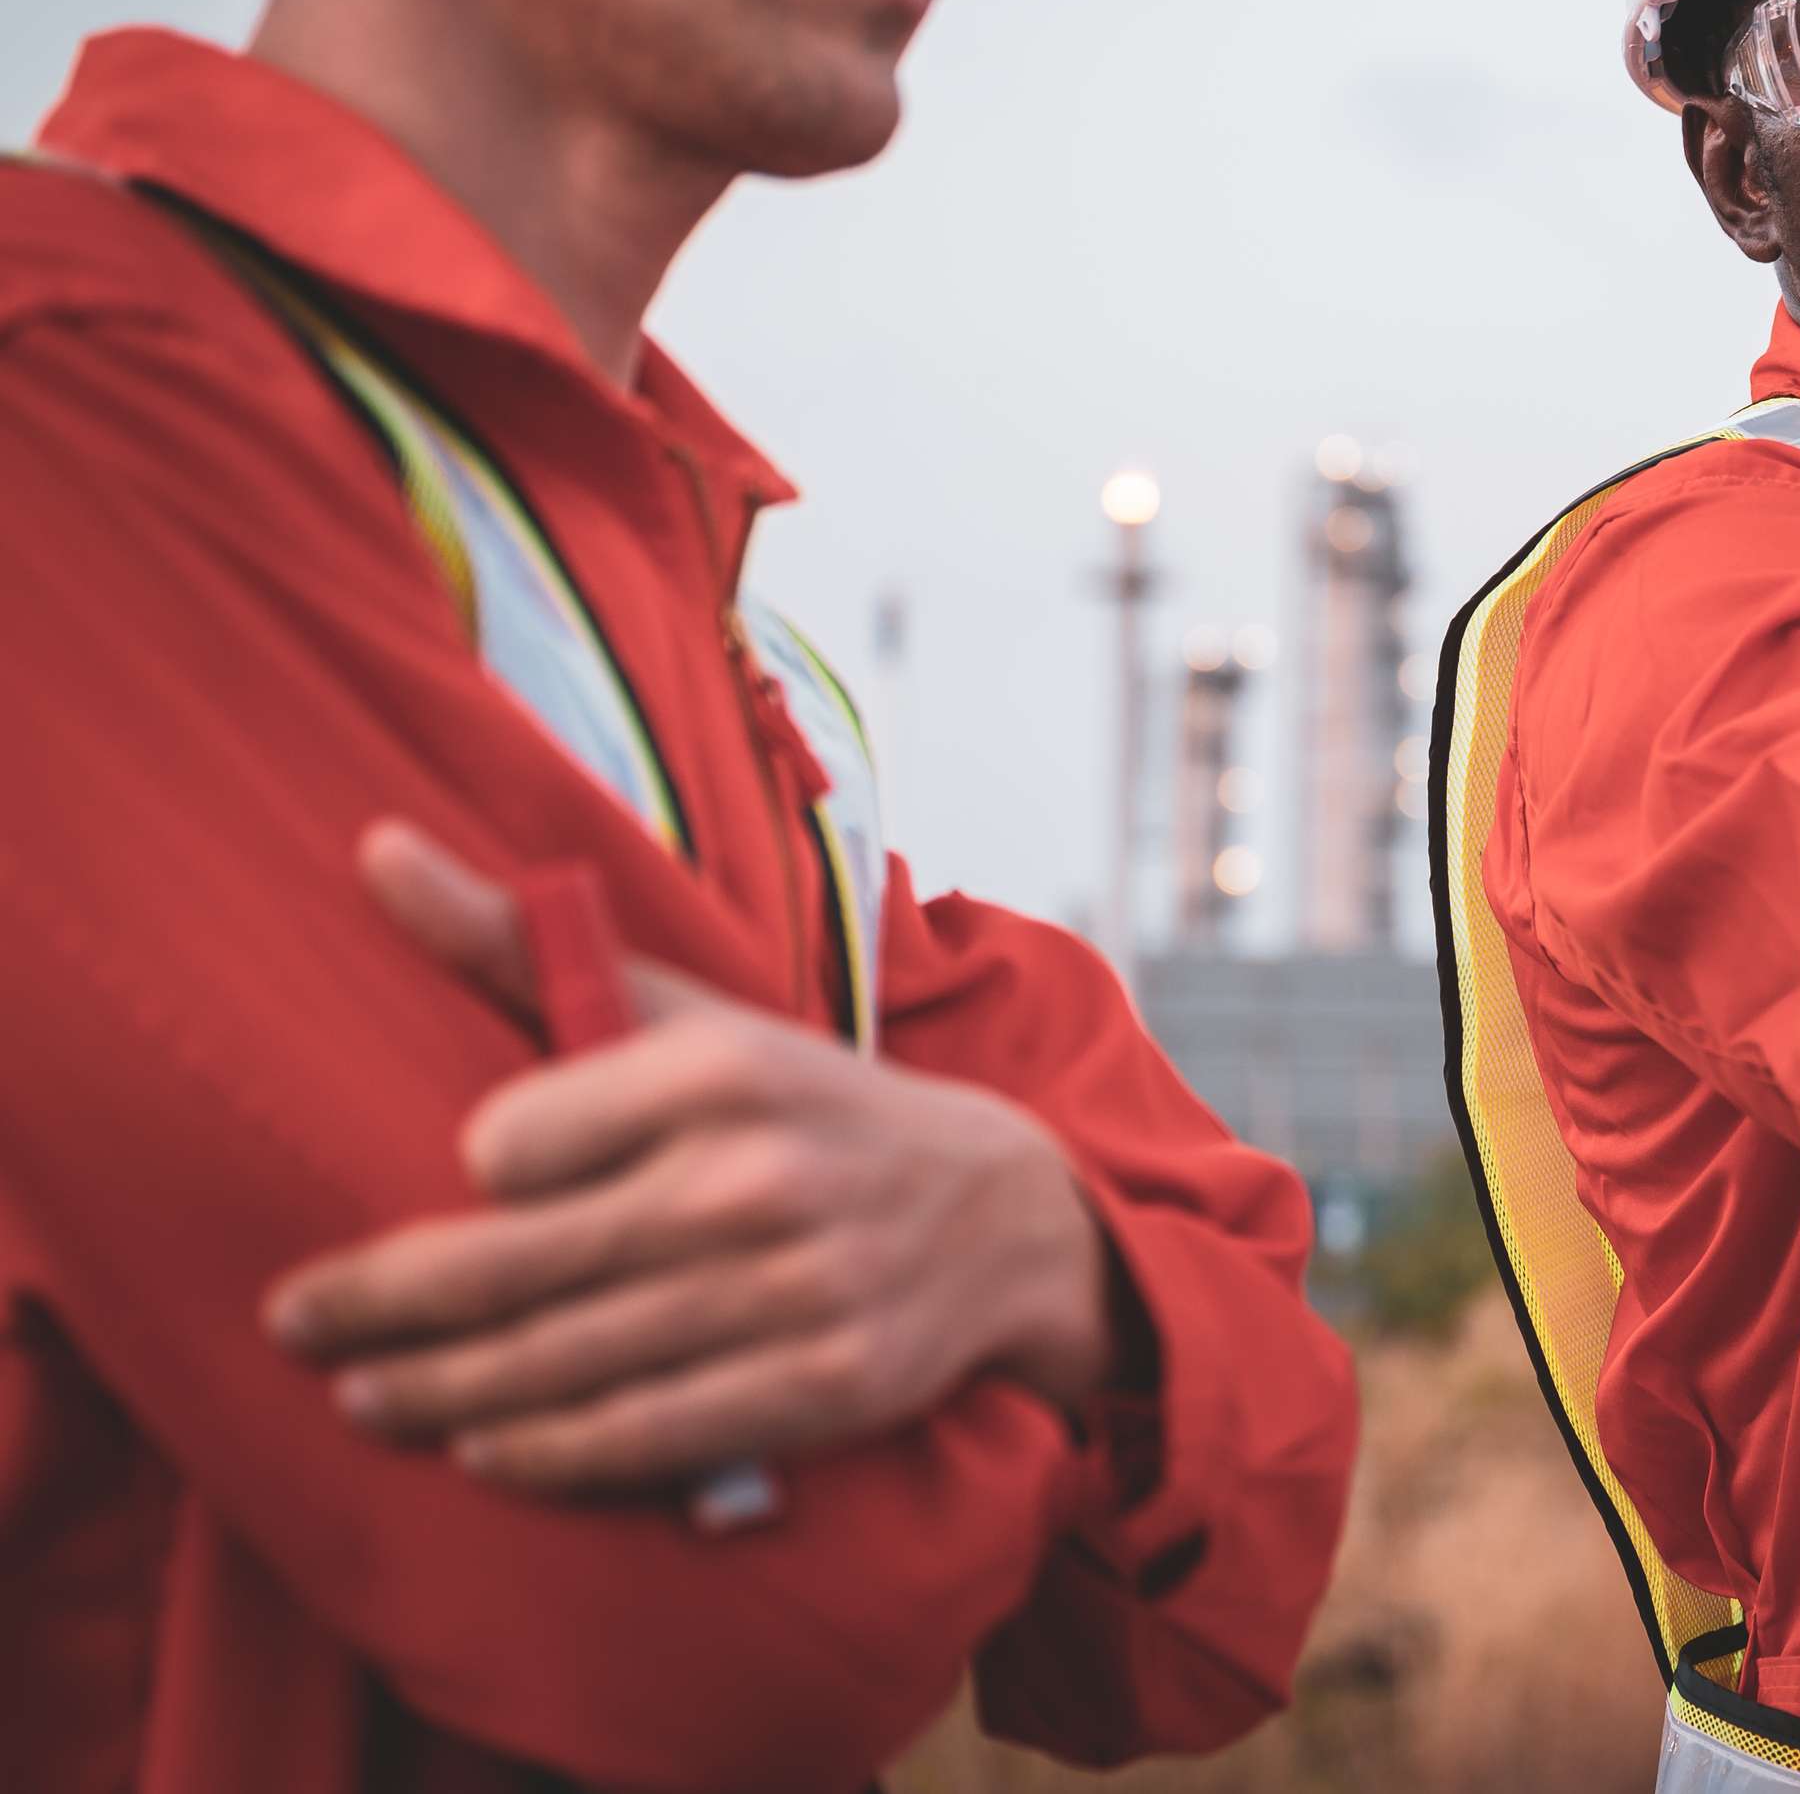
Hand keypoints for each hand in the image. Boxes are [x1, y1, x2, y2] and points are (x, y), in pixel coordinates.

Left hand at [266, 822, 1113, 1495]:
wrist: (1003, 1217)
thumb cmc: (806, 1111)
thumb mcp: (692, 1014)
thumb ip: (519, 942)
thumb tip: (372, 847)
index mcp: (721, 1071)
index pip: (513, 1142)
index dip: (467, 1170)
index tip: (447, 1183)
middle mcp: (756, 1181)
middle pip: (513, 1266)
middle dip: (379, 1306)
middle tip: (295, 1322)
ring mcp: (794, 1291)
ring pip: (563, 1363)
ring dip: (438, 1391)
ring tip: (363, 1394)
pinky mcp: (822, 1385)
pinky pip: (646, 1436)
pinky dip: (547, 1452)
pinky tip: (483, 1448)